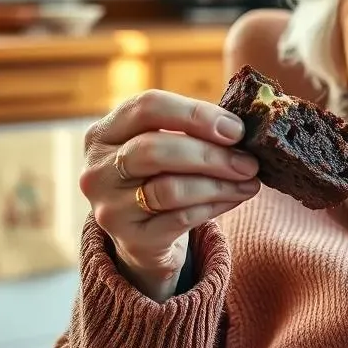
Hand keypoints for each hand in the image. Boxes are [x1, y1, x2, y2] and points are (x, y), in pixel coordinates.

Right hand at [80, 91, 258, 301]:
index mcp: (103, 133)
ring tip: (249, 181)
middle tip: (249, 161)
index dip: (196, 114)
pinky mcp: (131, 240)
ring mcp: (110, 207)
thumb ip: (192, 130)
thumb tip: (240, 127)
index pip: (147, 107)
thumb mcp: (164, 147)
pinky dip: (215, 206)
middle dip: (211, 154)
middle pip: (155, 149)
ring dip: (219, 183)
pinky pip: (181, 219)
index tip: (236, 129)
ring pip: (170, 188)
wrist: (144, 238)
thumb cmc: (161, 177)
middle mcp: (98, 169)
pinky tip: (235, 197)